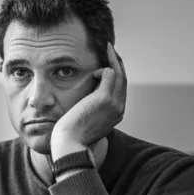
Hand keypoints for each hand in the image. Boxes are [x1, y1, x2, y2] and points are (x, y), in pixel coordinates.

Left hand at [51, 42, 126, 157]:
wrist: (70, 146)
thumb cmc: (71, 137)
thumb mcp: (85, 122)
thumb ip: (89, 110)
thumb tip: (83, 103)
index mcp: (115, 114)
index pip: (120, 89)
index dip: (116, 74)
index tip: (109, 64)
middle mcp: (119, 108)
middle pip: (123, 79)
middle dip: (117, 63)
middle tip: (111, 50)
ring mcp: (114, 103)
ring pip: (119, 74)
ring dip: (113, 59)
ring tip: (107, 48)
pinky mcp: (105, 98)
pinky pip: (110, 74)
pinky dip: (103, 69)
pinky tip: (93, 72)